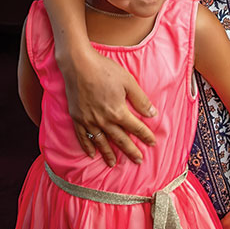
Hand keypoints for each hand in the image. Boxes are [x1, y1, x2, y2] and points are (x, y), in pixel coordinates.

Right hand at [59, 45, 156, 165]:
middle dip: (130, 151)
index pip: (135, 128)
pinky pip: (83, 137)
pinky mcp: (77, 118)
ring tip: (114, 164)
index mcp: (118, 111)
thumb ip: (140, 99)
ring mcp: (89, 121)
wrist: (78, 64)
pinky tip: (92, 154)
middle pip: (120, 139)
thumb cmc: (104, 70)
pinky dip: (88, 147)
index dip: (145, 135)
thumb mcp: (128, 81)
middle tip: (138, 160)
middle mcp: (103, 120)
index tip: (152, 143)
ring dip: (108, 154)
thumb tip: (152, 113)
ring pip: (101, 142)